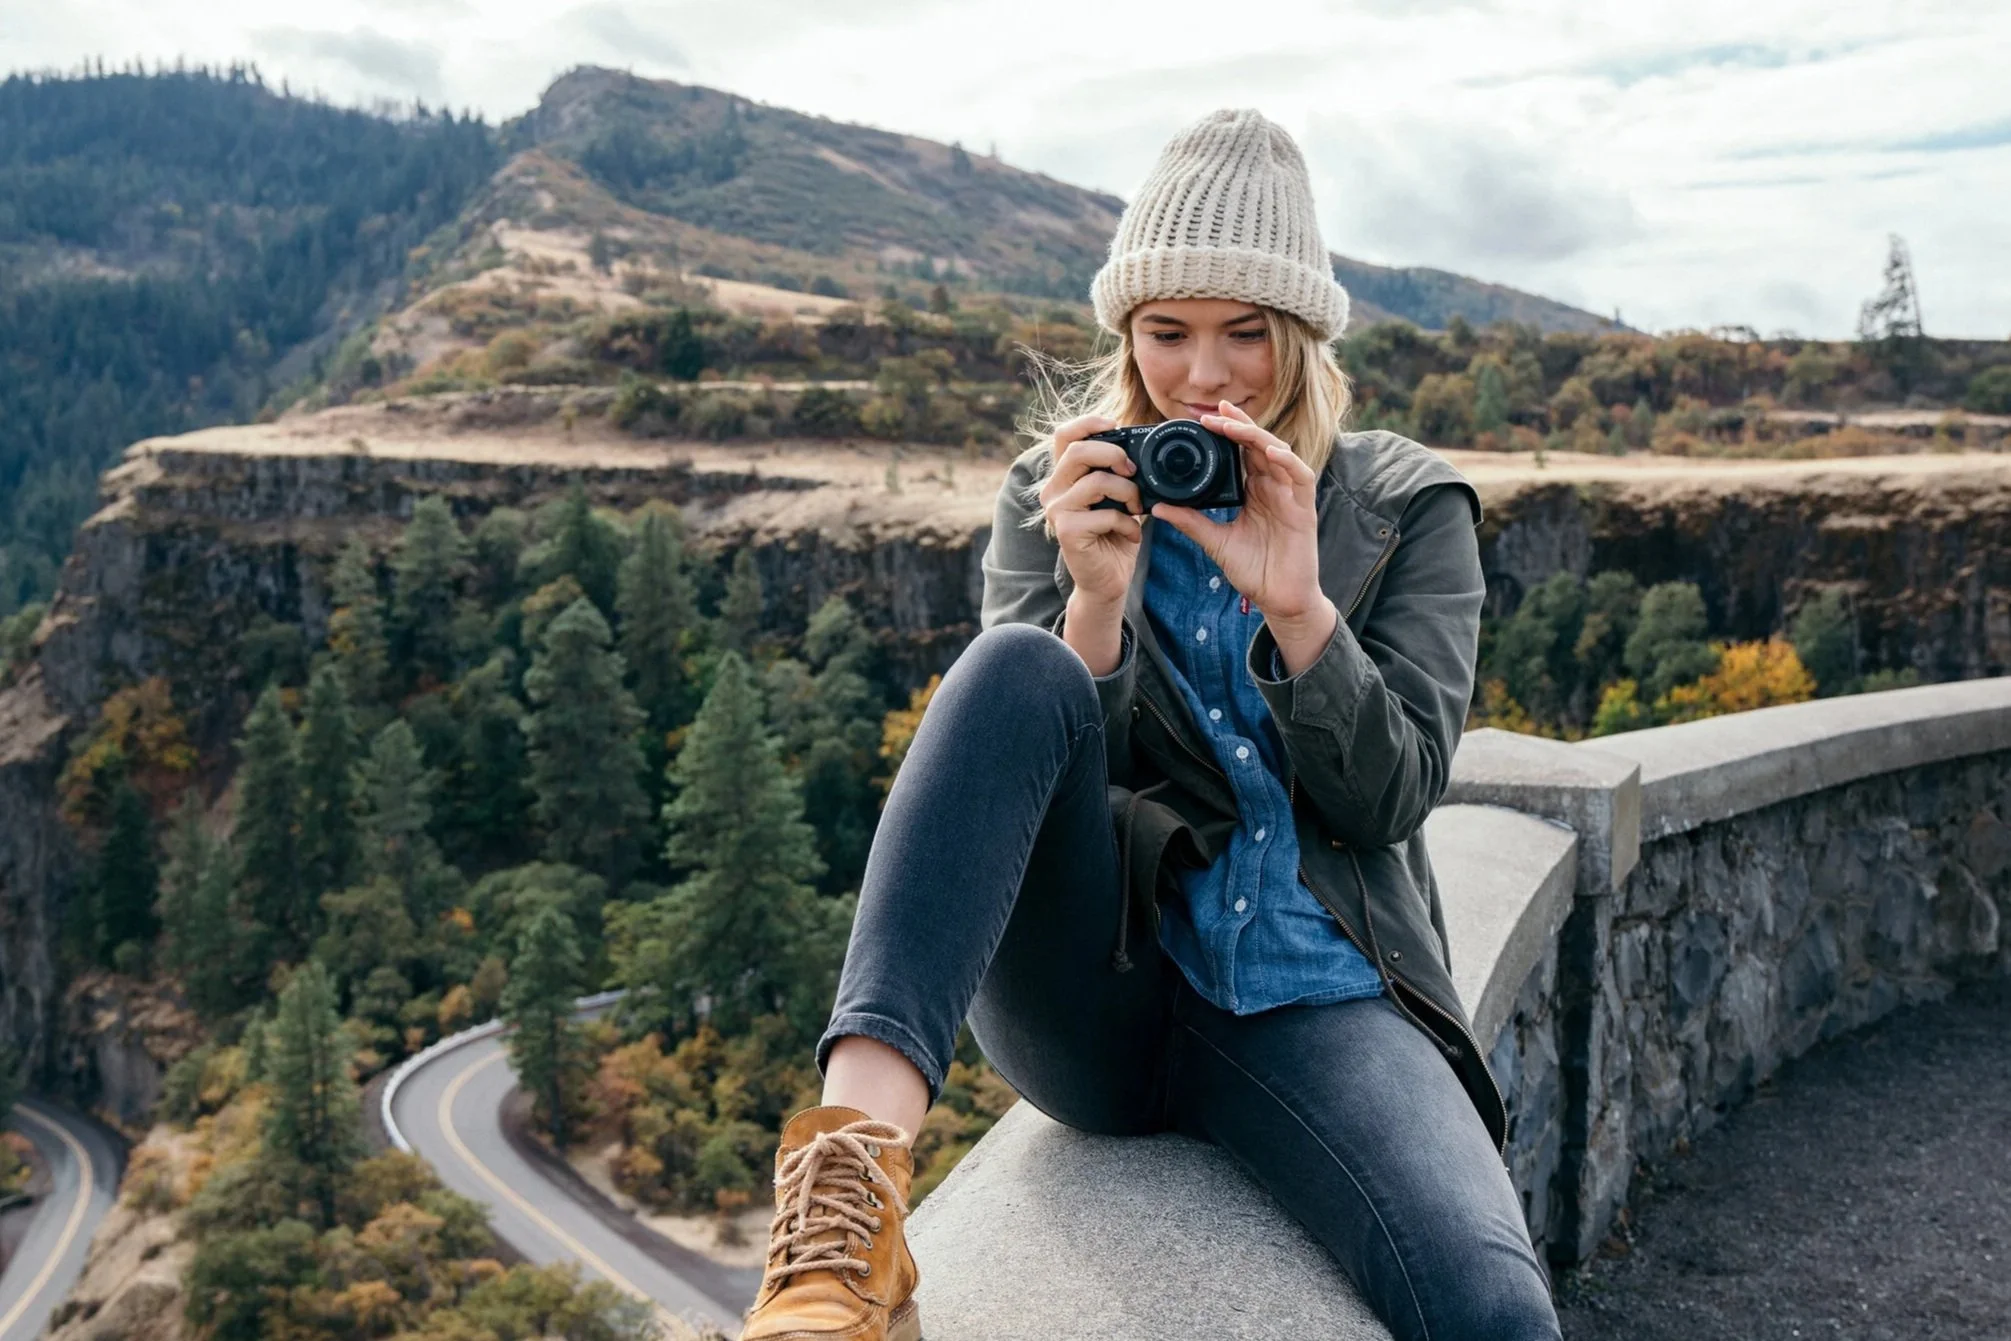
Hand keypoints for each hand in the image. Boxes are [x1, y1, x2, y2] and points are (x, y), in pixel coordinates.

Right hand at [1038, 413, 1142, 610]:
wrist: (1108, 580)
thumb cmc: (1114, 536)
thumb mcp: (1119, 497)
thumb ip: (1120, 472)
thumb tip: (1143, 447)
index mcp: (1064, 476)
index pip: (1064, 435)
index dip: (1089, 423)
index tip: (1117, 426)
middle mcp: (1053, 490)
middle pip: (1078, 451)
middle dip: (1114, 455)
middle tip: (1133, 472)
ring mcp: (1056, 510)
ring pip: (1096, 481)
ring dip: (1128, 492)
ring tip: (1138, 509)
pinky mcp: (1066, 531)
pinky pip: (1105, 514)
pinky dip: (1128, 523)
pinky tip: (1132, 535)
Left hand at [1150, 400, 1338, 674]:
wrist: (1279, 599)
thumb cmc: (1254, 571)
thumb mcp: (1215, 542)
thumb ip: (1190, 523)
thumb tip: (1157, 508)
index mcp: (1254, 491)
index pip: (1241, 452)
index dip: (1227, 431)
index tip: (1203, 418)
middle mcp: (1272, 487)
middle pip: (1258, 444)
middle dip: (1238, 424)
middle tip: (1214, 411)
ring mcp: (1290, 495)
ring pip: (1278, 452)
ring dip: (1256, 436)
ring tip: (1233, 426)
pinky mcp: (1304, 508)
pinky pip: (1300, 475)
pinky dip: (1287, 461)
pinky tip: (1269, 452)